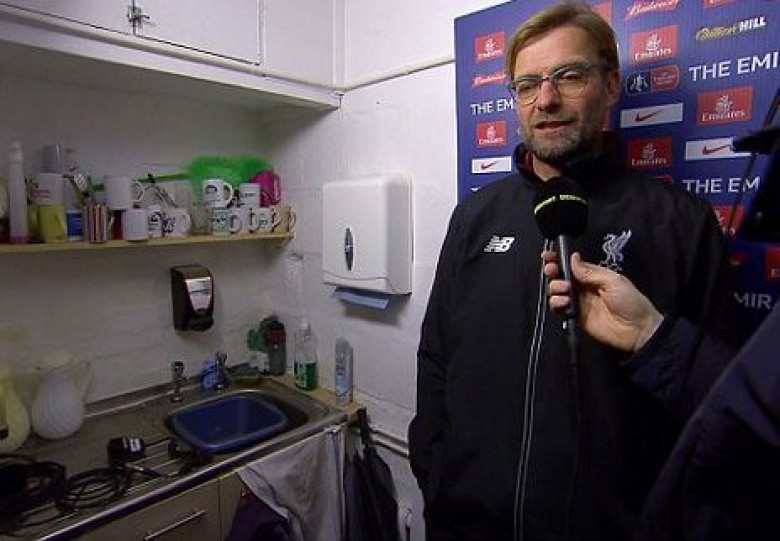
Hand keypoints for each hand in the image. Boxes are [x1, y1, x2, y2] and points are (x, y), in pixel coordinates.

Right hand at [542, 251, 662, 351]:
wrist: (637, 330)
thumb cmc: (630, 302)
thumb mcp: (613, 281)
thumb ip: (590, 272)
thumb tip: (573, 258)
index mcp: (594, 275)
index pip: (572, 265)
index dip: (559, 259)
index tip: (547, 256)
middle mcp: (583, 287)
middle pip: (561, 276)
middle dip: (553, 271)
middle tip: (552, 271)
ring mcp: (578, 302)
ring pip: (557, 291)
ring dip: (555, 288)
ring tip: (565, 291)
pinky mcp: (575, 316)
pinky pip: (559, 308)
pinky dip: (556, 304)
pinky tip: (564, 303)